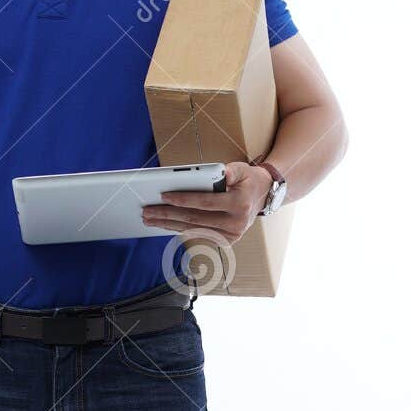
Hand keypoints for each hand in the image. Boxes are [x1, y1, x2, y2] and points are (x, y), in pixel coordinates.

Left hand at [141, 162, 273, 245]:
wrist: (263, 196)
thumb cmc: (248, 180)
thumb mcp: (242, 169)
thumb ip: (230, 170)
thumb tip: (221, 173)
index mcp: (239, 204)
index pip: (205, 203)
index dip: (183, 200)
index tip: (163, 196)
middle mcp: (236, 224)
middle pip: (194, 220)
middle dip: (168, 215)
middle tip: (147, 211)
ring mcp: (231, 236)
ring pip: (193, 230)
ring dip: (168, 225)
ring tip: (150, 219)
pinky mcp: (226, 241)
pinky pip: (198, 234)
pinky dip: (179, 229)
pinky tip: (164, 224)